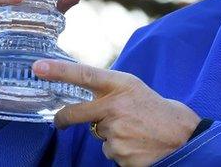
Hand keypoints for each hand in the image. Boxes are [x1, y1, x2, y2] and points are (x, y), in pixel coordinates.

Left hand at [34, 60, 200, 166]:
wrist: (183, 136)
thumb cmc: (157, 110)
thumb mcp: (134, 89)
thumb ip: (110, 92)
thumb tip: (86, 100)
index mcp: (121, 85)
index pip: (85, 74)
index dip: (59, 70)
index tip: (37, 67)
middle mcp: (116, 106)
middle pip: (76, 113)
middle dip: (63, 118)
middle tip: (59, 121)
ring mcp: (116, 132)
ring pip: (97, 135)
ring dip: (110, 135)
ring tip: (134, 131)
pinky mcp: (119, 153)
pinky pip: (108, 151)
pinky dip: (119, 150)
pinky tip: (136, 144)